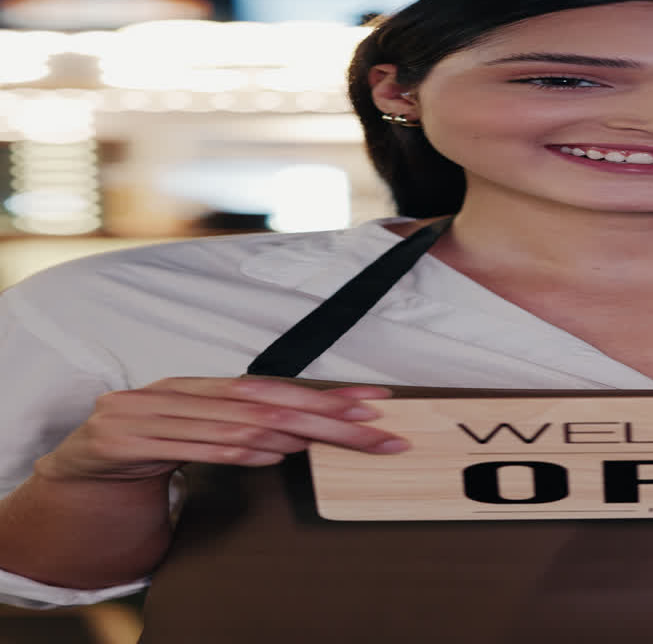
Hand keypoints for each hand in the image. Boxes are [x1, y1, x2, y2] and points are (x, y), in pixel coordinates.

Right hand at [37, 377, 408, 482]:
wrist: (81, 463)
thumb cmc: (149, 441)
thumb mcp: (195, 425)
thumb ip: (241, 423)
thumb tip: (306, 429)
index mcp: (199, 385)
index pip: (275, 387)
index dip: (326, 395)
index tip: (374, 403)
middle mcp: (179, 392)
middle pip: (265, 403)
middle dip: (326, 415)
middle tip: (373, 427)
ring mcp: (152, 415)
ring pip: (234, 424)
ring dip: (288, 433)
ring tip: (330, 440)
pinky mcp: (129, 442)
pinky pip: (195, 448)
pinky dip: (237, 452)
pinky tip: (272, 454)